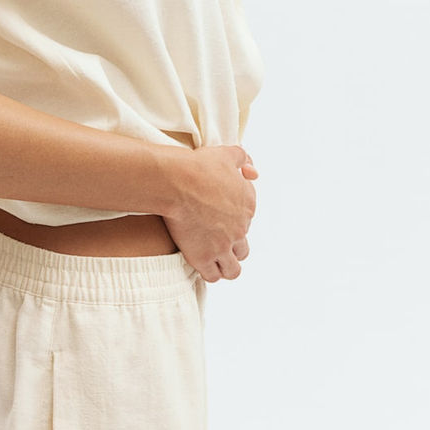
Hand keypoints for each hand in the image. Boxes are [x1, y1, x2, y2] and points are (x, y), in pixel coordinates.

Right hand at [160, 145, 258, 282]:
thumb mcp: (227, 154)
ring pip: (233, 269)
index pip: (247, 218)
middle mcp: (240, 229)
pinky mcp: (204, 257)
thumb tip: (252, 172)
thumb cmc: (199, 166)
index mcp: (248, 205)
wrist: (177, 181)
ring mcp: (223, 246)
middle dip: (231, 245)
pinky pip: (213, 275)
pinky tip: (199, 263)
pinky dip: (209, 272)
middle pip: (243, 248)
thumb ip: (244, 160)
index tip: (218, 214)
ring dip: (225, 265)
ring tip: (212, 259)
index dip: (233, 217)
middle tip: (214, 239)